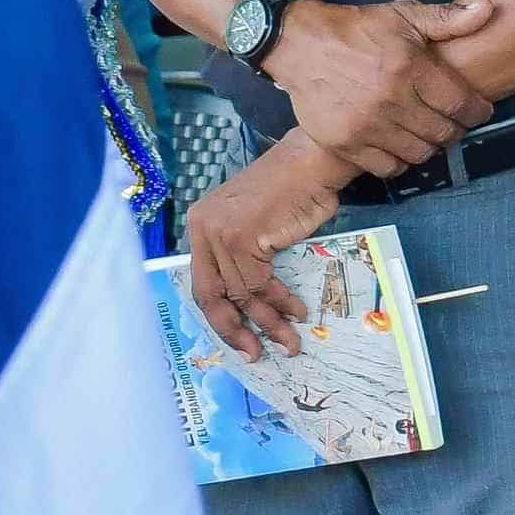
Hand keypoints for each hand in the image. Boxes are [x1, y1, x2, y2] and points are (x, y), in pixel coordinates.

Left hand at [186, 134, 349, 358]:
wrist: (313, 161)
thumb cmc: (294, 189)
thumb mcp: (256, 223)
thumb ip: (245, 255)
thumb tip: (253, 300)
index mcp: (200, 225)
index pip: (203, 282)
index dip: (220, 316)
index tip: (240, 338)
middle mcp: (203, 230)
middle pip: (212, 294)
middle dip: (234, 330)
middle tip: (254, 353)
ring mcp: (220, 234)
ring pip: (242, 294)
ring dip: (269, 323)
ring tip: (290, 341)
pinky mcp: (242, 239)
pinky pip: (260, 285)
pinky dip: (281, 303)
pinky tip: (297, 312)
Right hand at [264, 0, 497, 175]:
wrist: (300, 45)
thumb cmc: (357, 29)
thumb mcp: (403, 15)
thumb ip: (448, 19)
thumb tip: (489, 10)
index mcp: (409, 68)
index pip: (460, 104)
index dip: (477, 112)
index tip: (479, 111)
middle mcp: (389, 100)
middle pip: (442, 133)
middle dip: (455, 129)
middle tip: (453, 122)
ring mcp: (366, 126)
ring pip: (418, 153)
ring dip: (429, 146)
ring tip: (427, 133)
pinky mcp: (344, 144)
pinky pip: (387, 168)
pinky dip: (400, 161)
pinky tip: (401, 146)